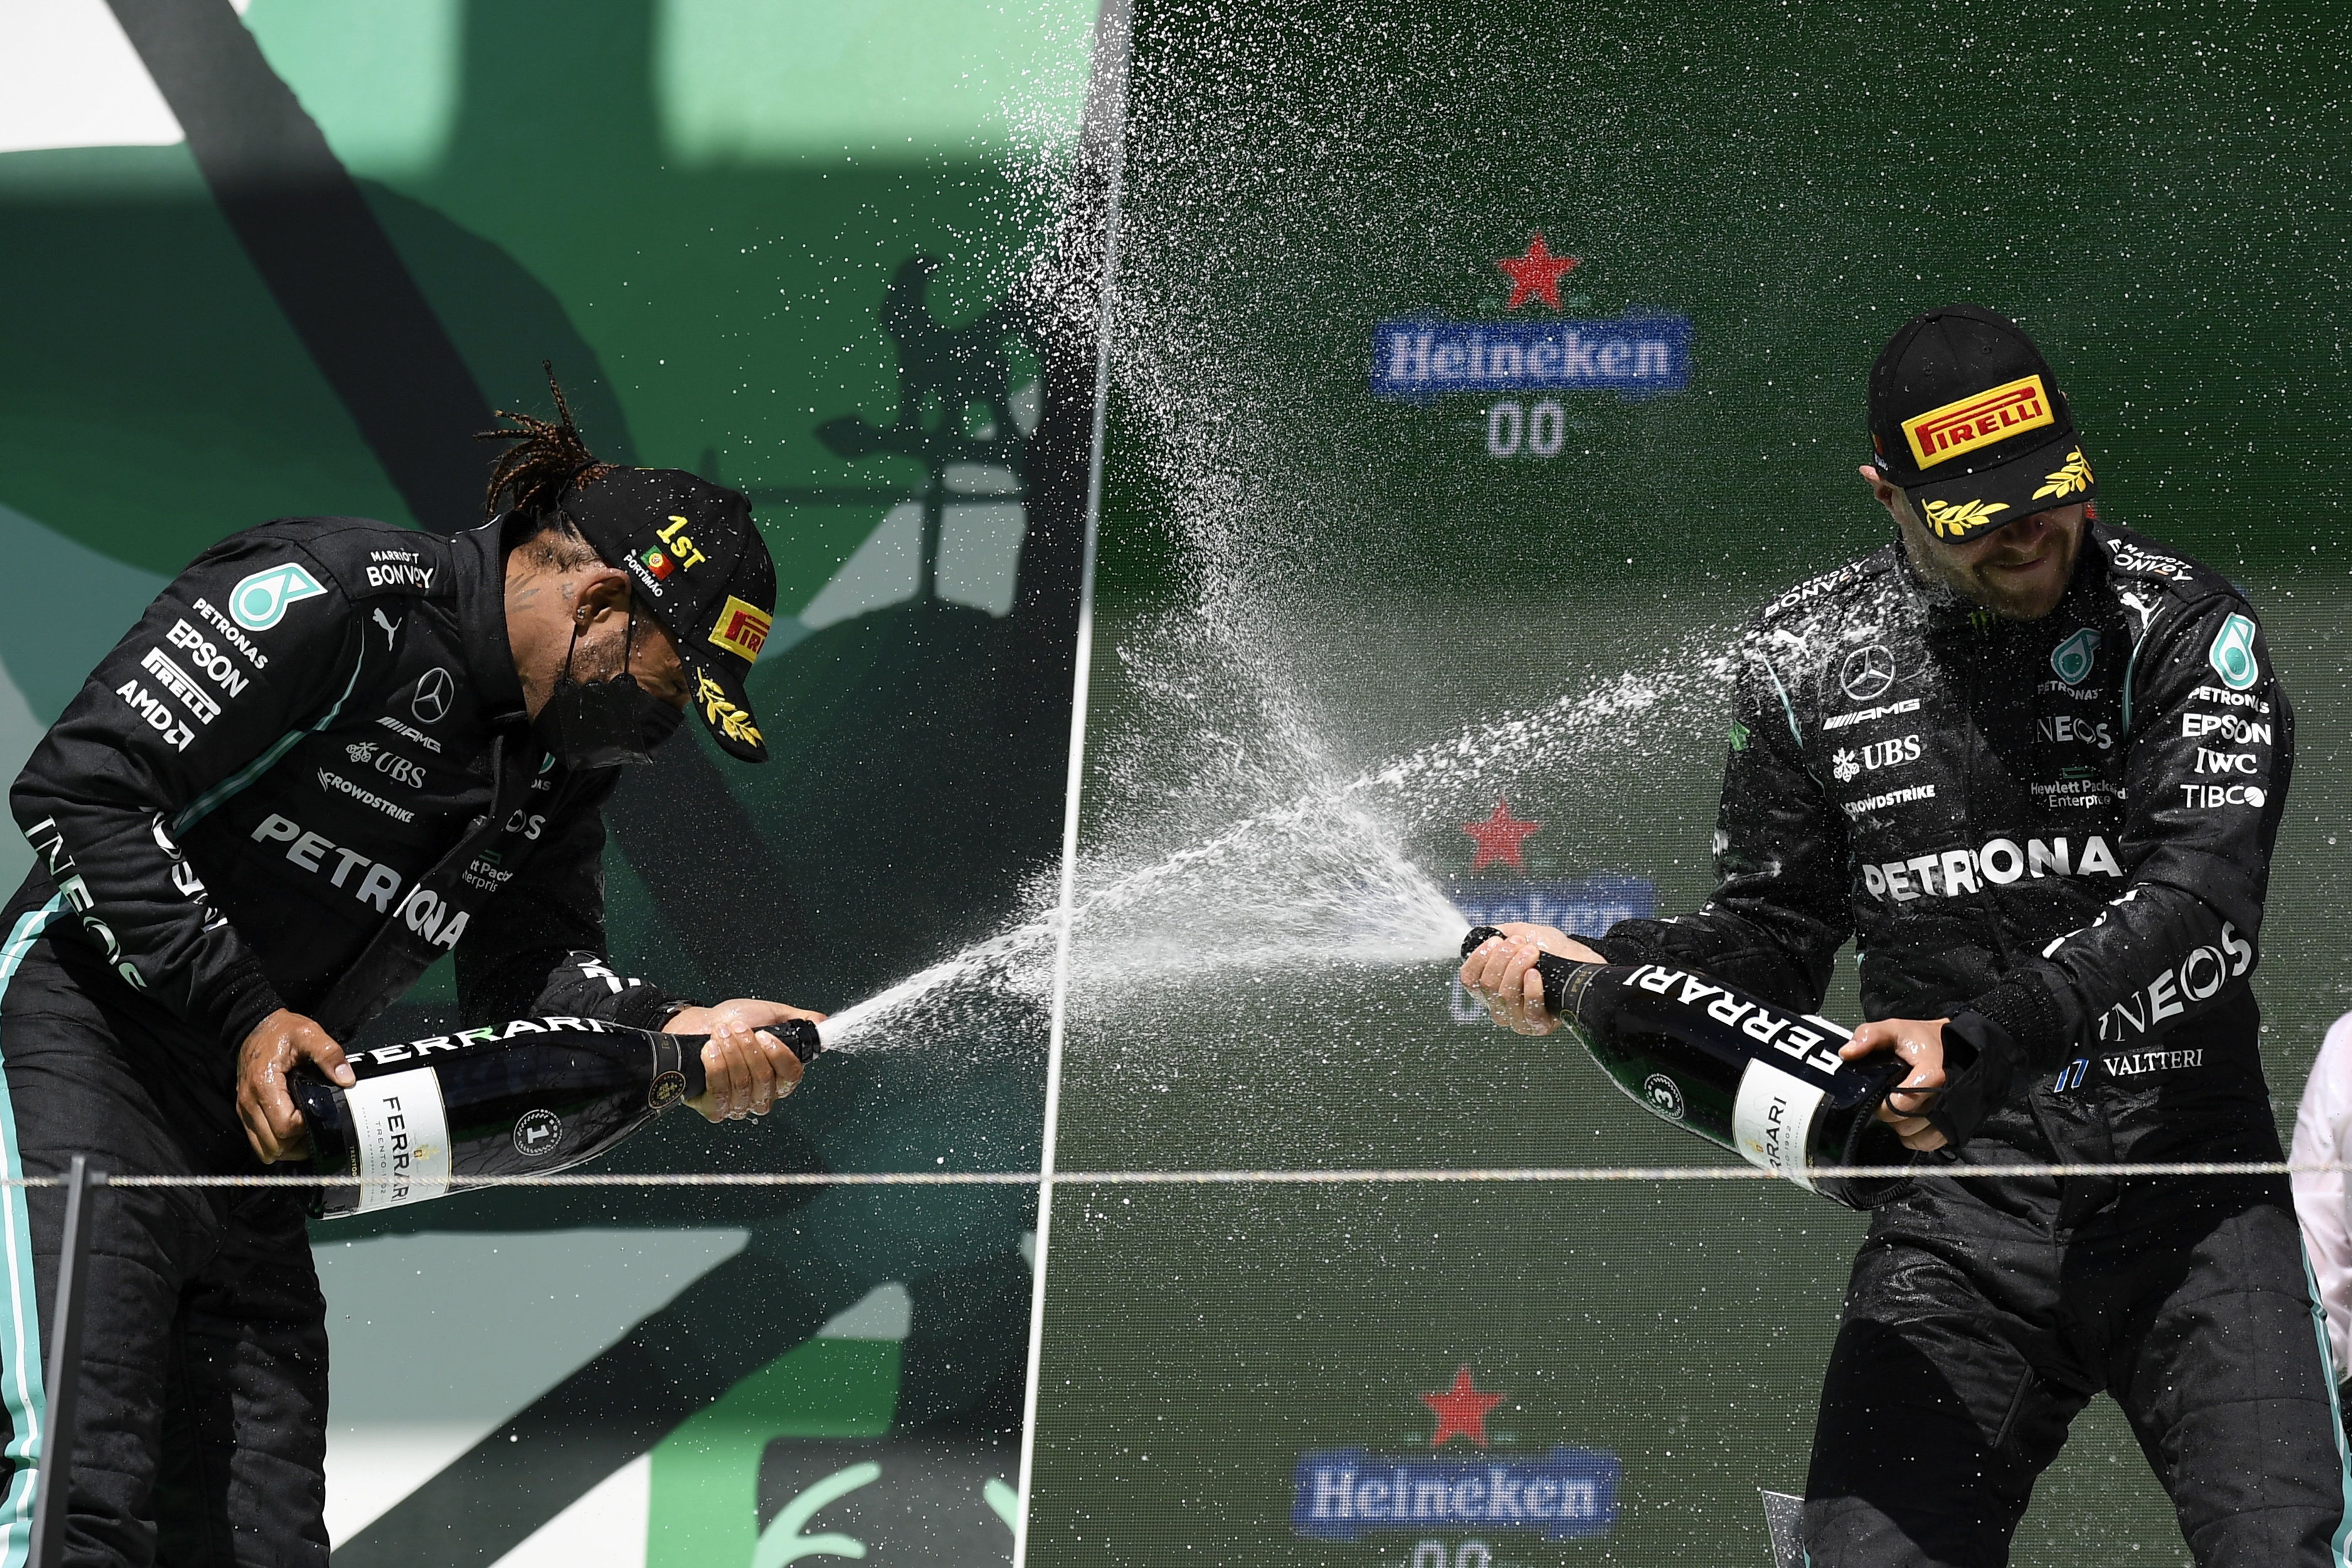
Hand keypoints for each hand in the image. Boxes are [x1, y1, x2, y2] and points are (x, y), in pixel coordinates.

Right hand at [237, 1009, 353, 1163]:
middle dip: (298, 1144)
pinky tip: (293, 1132)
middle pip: (273, 1145)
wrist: (255, 1027)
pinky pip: (258, 1141)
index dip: (306, 1127)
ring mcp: (245, 1110)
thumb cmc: (282, 1031)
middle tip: (318, 1128)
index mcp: (264, 1085)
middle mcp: (249, 1102)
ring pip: (264, 1149)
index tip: (320, 1112)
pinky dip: (276, 1143)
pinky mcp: (245, 1112)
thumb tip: (346, 1078)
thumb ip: (329, 1054)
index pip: (285, 1127)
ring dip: (286, 1148)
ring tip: (307, 1133)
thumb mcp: (309, 1034)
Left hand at [665, 998, 825, 1120]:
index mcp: (780, 1076)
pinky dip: (715, 1067)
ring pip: (743, 1085)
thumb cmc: (731, 1022)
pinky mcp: (715, 1109)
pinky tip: (710, 1050)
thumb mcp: (769, 1014)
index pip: (792, 1075)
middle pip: (765, 1079)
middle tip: (738, 1028)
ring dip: (730, 1053)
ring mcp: (739, 1105)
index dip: (779, 1055)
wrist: (695, 1026)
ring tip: (721, 1034)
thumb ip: (798, 1020)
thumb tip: (822, 1023)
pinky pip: (721, 1093)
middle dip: (748, 1048)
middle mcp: (763, 1095)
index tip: (765, 1035)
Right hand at [1458, 924, 1604, 1035]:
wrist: (1581, 959)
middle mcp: (1499, 1006)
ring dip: (1517, 969)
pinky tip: (1535, 974)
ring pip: (1505, 995)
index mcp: (1490, 986)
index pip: (1469, 979)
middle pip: (1487, 984)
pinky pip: (1528, 1011)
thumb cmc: (1552, 949)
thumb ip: (1500, 933)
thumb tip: (1486, 935)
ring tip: (1532, 952)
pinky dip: (1531, 990)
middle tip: (1521, 944)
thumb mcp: (1522, 934)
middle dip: (1503, 958)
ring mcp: (1517, 1018)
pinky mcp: (1538, 1025)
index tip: (1495, 941)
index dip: (1478, 959)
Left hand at [1840, 1018, 1951, 1151]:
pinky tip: (1913, 1118)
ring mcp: (1953, 1115)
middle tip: (1890, 1097)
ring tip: (1902, 1106)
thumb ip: (1870, 1036)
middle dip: (1890, 1114)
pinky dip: (1916, 1136)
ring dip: (1903, 1126)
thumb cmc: (1925, 1040)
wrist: (1960, 1047)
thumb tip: (1847, 1053)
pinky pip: (1928, 1144)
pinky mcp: (1956, 1126)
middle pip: (1906, 1124)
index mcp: (1933, 1074)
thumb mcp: (1896, 1028)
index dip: (1882, 1104)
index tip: (1879, 1093)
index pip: (1900, 1105)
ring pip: (1915, 1137)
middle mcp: (1947, 1098)